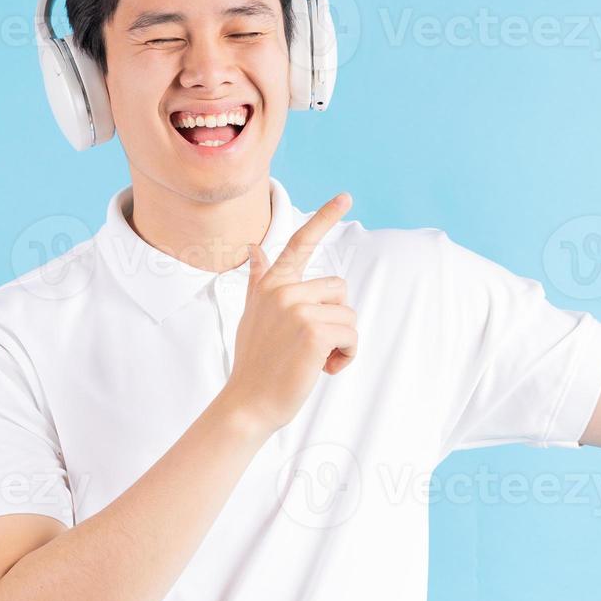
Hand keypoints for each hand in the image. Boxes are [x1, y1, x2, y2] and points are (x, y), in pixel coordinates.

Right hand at [220, 192, 357, 432]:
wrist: (248, 403)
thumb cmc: (255, 363)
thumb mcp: (253, 314)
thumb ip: (259, 280)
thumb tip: (255, 248)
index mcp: (270, 284)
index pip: (299, 242)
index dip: (324, 217)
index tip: (346, 196)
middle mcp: (282, 289)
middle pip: (339, 290)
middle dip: (335, 319)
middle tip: (309, 346)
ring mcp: (297, 308)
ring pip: (348, 314)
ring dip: (341, 342)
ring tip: (314, 359)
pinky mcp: (314, 330)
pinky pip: (351, 335)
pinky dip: (345, 356)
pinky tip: (322, 369)